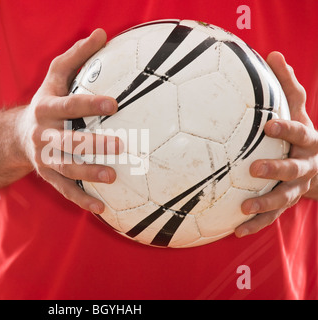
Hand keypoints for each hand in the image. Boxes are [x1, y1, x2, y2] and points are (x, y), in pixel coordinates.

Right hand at [18, 29, 120, 213]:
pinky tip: (101, 208)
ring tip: (113, 177)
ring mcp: (43, 157)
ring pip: (66, 167)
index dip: (90, 103)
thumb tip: (101, 33)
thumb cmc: (45, 101)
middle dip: (92, 144)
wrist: (17, 135)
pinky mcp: (47, 175)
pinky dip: (80, 199)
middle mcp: (42, 133)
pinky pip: (64, 189)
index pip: (69, 104)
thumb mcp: (55, 76)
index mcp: (46, 107)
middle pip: (67, 141)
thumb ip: (76, 56)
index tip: (114, 104)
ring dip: (88, 173)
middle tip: (120, 145)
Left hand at [235, 52, 317, 237]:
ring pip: (284, 198)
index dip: (287, 129)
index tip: (268, 125)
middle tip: (254, 168)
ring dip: (265, 204)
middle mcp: (306, 166)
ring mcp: (297, 188)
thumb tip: (272, 54)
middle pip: (294, 169)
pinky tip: (235, 231)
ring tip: (243, 208)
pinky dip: (256, 224)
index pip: (300, 132)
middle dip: (277, 168)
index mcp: (308, 141)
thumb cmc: (300, 134)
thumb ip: (287, 86)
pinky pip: (272, 217)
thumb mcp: (298, 110)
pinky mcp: (286, 203)